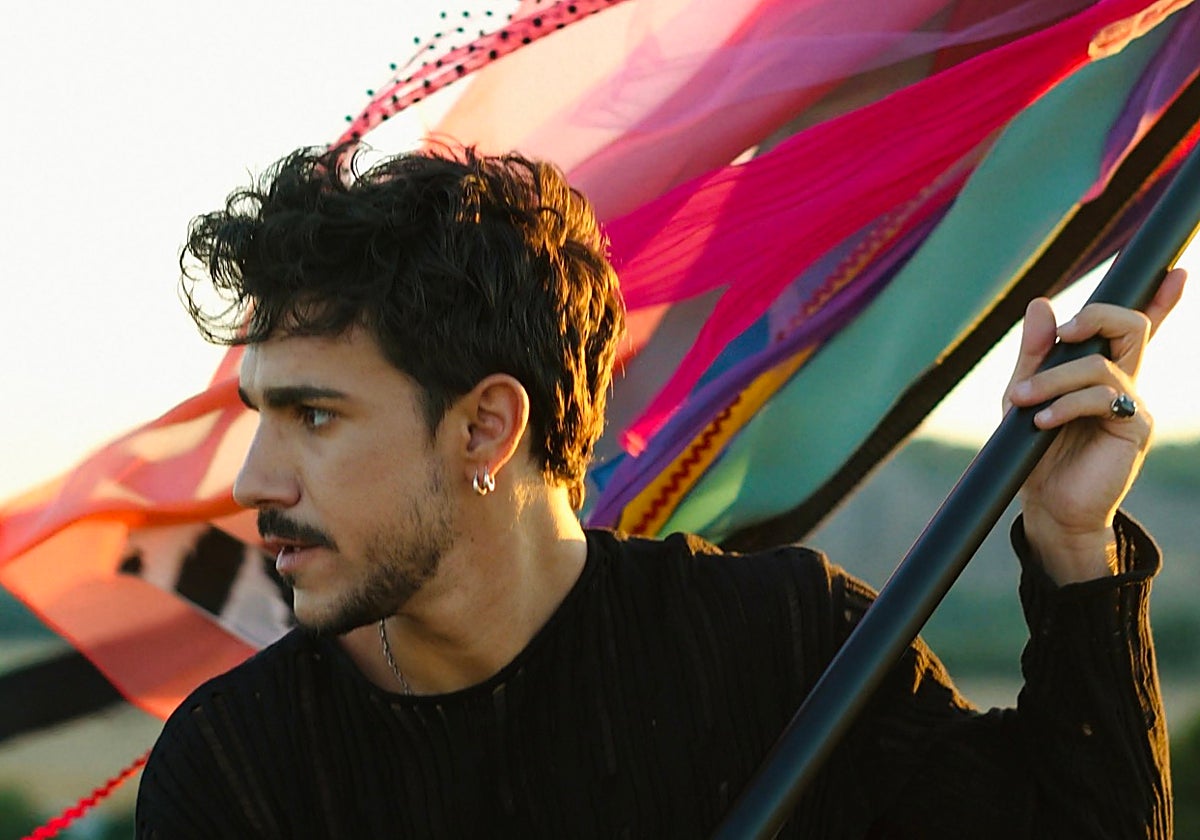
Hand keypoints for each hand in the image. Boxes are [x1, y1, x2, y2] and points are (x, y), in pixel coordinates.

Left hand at [1004, 268, 1186, 584]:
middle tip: (1062, 333)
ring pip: (1103, 364)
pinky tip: (1042, 421)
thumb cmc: (1035, 451)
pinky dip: (1065, 403)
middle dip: (1096, 317)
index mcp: (1101, 372)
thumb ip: (1034, 353)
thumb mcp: (1024, 395)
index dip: (1159, 299)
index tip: (1176, 272)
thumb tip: (1041, 304)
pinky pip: (1103, 396)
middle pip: (1132, 326)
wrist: (1048, 507)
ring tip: (1021, 401)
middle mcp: (1124, 382)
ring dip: (1053, 378)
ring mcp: (1134, 403)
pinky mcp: (1135, 427)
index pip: (1134, 329)